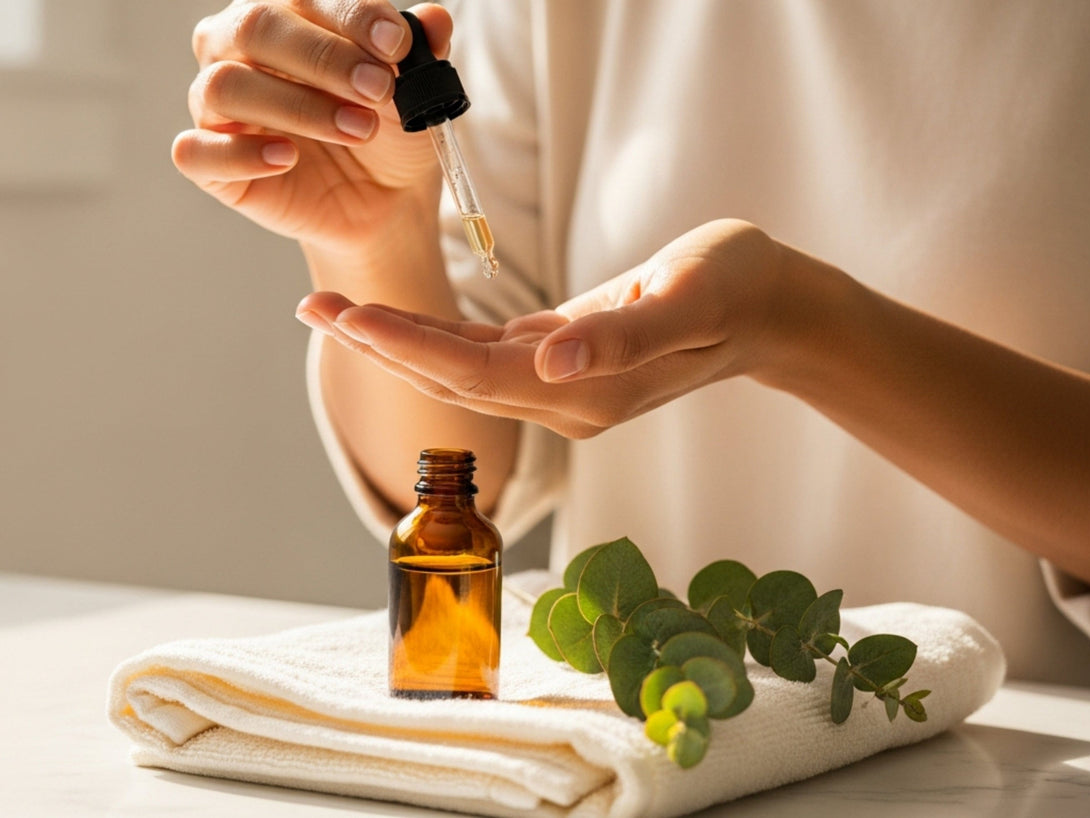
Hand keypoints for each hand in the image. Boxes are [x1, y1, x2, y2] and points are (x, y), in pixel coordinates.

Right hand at [177, 1, 452, 252]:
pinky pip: (197, 150)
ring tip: (355, 129)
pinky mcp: (208, 160)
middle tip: (379, 89)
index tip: (398, 43)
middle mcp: (236, 47)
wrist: (382, 200)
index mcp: (284, 12)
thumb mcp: (413, 90)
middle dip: (323, 57)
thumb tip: (434, 21)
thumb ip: (419, 51)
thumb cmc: (386, 129)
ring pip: (224, 86)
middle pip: (254, 28)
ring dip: (296, 106)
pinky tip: (286, 157)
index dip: (352, 15)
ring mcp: (217, 104)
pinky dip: (240, 153)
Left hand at [296, 220, 794, 437]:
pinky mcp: (562, 361)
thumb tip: (550, 359)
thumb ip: (621, 336)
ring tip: (334, 309)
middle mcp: (562, 399)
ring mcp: (561, 385)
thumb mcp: (689, 298)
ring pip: (458, 369)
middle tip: (313, 304)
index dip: (408, 346)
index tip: (350, 316)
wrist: (775, 308)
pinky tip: (396, 322)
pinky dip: (434, 337)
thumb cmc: (739, 289)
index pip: (473, 372)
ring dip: (395, 342)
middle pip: (450, 378)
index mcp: (584, 390)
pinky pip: (484, 355)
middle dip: (379, 345)